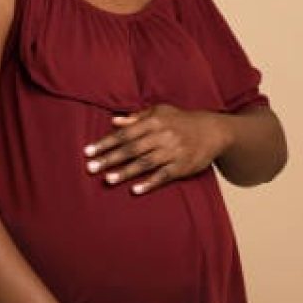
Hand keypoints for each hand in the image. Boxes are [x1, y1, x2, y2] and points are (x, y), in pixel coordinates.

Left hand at [83, 104, 233, 194]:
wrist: (213, 130)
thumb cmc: (181, 120)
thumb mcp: (160, 112)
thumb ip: (136, 118)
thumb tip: (113, 121)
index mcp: (154, 121)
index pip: (125, 133)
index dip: (105, 143)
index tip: (88, 151)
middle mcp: (162, 136)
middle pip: (132, 149)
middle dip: (110, 158)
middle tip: (91, 168)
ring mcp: (173, 152)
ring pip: (145, 163)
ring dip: (126, 172)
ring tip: (108, 179)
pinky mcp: (182, 166)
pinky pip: (163, 176)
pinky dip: (150, 183)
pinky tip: (135, 190)